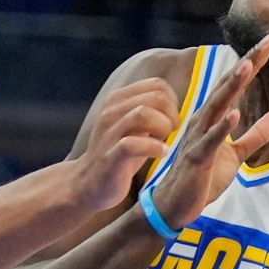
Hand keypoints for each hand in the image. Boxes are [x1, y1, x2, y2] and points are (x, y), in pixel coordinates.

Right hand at [74, 77, 180, 210]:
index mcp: (118, 99)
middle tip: (171, 134)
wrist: (90, 183)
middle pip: (156, 97)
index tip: (171, 121)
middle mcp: (111, 111)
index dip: (173, 102)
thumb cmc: (120, 153)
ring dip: (163, 127)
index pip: (157, 85)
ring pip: (143, 113)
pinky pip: (133, 144)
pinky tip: (161, 154)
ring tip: (164, 142)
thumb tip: (178, 105)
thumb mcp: (135, 126)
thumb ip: (151, 111)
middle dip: (172, 115)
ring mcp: (109, 132)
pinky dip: (154, 147)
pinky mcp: (111, 155)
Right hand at [152, 35, 268, 226]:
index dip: (251, 64)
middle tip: (266, 41)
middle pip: (226, 87)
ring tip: (247, 66)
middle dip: (246, 64)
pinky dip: (221, 127)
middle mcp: (203, 121)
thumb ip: (257, 135)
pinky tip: (233, 115)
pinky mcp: (197, 158)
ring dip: (231, 87)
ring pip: (216, 107)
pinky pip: (210, 141)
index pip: (234, 86)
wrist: (172, 206)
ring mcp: (198, 138)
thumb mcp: (235, 155)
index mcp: (212, 118)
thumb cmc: (201, 178)